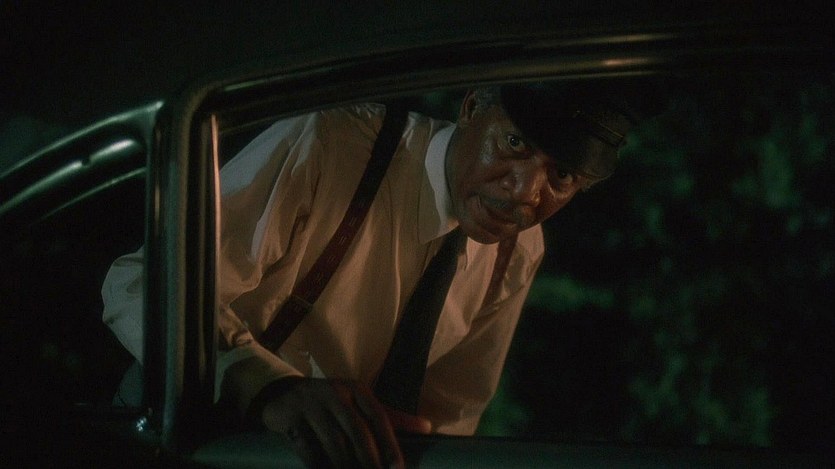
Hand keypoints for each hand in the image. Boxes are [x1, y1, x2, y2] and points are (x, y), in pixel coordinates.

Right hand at [259, 377, 422, 467]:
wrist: (284, 394)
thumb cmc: (332, 402)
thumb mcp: (360, 402)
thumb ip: (392, 417)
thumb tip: (427, 428)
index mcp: (356, 389)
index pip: (378, 417)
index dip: (390, 444)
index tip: (397, 468)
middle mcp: (335, 394)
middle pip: (357, 431)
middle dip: (370, 460)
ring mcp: (311, 405)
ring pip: (333, 442)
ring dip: (346, 467)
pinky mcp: (290, 419)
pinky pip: (307, 449)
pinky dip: (319, 466)